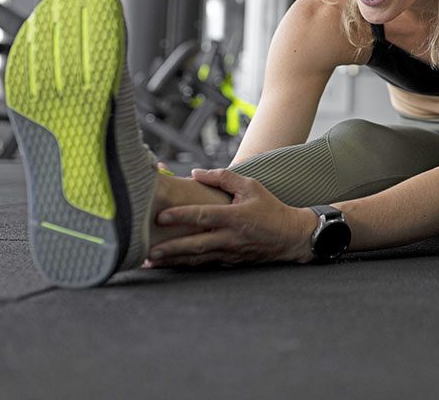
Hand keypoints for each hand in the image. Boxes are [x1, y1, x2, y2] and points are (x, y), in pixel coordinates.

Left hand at [147, 168, 316, 266]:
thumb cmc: (270, 208)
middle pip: (195, 244)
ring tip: (149, 262)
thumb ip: (223, 178)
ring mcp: (230, 253)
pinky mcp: (230, 262)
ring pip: (197, 259)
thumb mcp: (251, 186)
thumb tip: (196, 172)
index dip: (180, 216)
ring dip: (173, 261)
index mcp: (234, 217)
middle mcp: (230, 237)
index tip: (160, 217)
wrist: (291, 236)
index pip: (202, 216)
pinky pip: (205, 265)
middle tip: (147, 250)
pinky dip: (186, 265)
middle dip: (170, 248)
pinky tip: (170, 266)